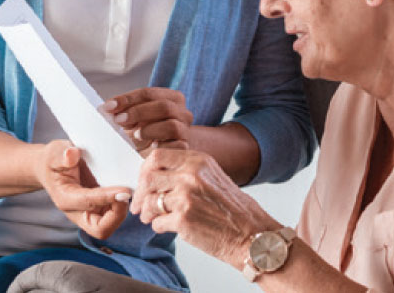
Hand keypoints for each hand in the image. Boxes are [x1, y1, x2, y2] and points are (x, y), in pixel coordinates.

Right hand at [34, 140, 132, 239]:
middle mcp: (77, 212)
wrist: (51, 168)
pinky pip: (113, 215)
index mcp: (65, 199)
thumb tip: (72, 154)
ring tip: (131, 190)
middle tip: (127, 194)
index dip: (107, 198)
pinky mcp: (98, 210)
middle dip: (117, 215)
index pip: (88, 203)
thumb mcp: (54, 152)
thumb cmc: (53, 161)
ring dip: (122, 210)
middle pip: (100, 229)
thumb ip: (63, 154)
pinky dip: (122, 205)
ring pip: (110, 224)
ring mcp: (88, 214)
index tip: (124, 190)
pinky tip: (128, 189)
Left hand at [103, 87, 192, 153]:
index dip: (127, 99)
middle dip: (138, 112)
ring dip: (149, 130)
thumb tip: (106, 109)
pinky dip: (161, 147)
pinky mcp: (184, 148)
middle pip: (163, 106)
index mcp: (172, 98)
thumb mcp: (136, 118)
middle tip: (118, 120)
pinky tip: (152, 148)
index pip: (148, 93)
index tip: (109, 106)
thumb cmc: (148, 131)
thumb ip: (124, 110)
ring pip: (171, 126)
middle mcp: (182, 112)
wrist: (166, 151)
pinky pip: (176, 147)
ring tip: (136, 135)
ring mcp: (185, 131)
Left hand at [131, 148, 281, 263]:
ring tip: (152, 219)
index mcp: (198, 160)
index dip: (145, 171)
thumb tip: (154, 175)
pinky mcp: (183, 220)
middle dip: (141, 194)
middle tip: (140, 206)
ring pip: (149, 201)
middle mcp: (191, 175)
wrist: (252, 236)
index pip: (157, 156)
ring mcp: (186, 197)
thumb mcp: (213, 177)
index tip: (143, 183)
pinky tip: (168, 228)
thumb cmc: (234, 211)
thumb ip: (187, 171)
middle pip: (148, 178)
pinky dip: (158, 227)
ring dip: (147, 213)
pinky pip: (157, 223)